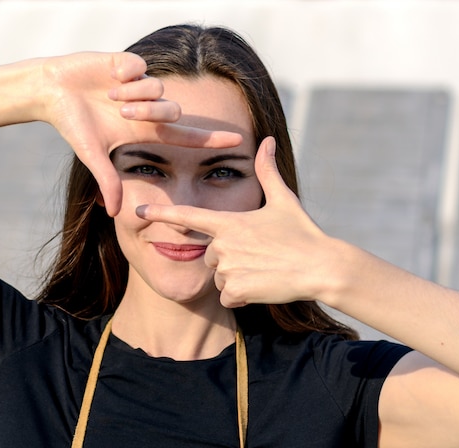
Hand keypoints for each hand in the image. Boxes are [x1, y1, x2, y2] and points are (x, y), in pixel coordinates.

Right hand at [42, 52, 241, 214]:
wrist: (52, 91)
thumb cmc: (74, 125)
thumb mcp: (93, 156)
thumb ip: (108, 181)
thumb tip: (115, 215)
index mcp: (145, 130)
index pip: (186, 136)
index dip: (212, 139)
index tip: (239, 141)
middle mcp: (148, 107)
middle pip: (172, 110)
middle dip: (147, 113)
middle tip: (120, 113)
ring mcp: (140, 85)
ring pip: (156, 88)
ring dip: (130, 95)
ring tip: (108, 95)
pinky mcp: (128, 62)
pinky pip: (139, 67)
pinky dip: (122, 74)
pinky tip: (108, 76)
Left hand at [135, 137, 335, 306]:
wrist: (320, 267)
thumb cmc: (302, 232)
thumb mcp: (283, 200)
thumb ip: (267, 171)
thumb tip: (267, 140)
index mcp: (230, 222)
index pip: (188, 216)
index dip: (161, 213)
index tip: (137, 212)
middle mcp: (223, 245)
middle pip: (209, 256)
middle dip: (227, 258)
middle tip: (258, 255)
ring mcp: (228, 268)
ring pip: (219, 277)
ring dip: (236, 277)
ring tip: (263, 270)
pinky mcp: (236, 290)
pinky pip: (227, 296)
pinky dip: (242, 295)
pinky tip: (262, 286)